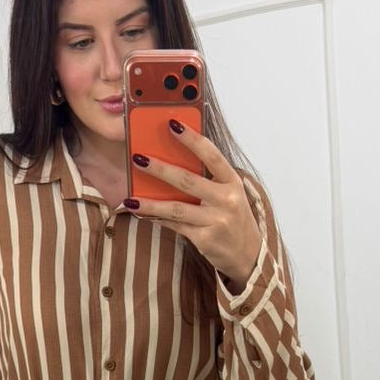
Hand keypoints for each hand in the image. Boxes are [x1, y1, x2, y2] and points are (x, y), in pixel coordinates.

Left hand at [125, 121, 261, 283]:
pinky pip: (175, 226)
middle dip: (160, 169)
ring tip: (130, 199)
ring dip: (150, 203)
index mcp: (232, 182)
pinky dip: (157, 219)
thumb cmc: (233, 219)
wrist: (248, 254)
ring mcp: (216, 221)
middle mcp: (227, 200)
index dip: (192, 139)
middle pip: (188, 181)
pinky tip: (142, 214)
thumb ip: (207, 180)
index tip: (172, 124)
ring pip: (176, 208)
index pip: (212, 155)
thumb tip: (170, 162)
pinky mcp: (205, 239)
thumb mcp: (227, 195)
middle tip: (138, 159)